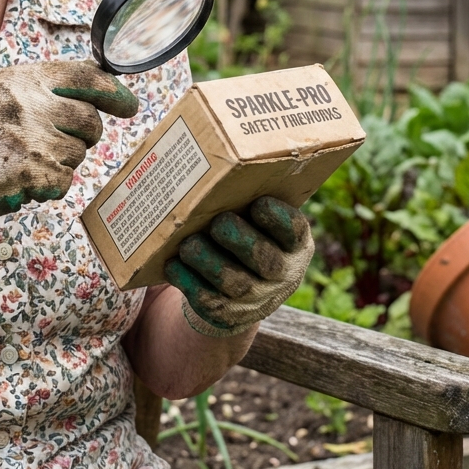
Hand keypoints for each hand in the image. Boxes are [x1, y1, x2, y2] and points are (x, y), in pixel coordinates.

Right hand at [0, 61, 138, 268]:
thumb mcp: (2, 94)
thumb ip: (44, 88)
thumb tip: (99, 88)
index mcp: (23, 79)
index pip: (84, 77)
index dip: (113, 92)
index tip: (129, 105)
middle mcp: (29, 103)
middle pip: (89, 121)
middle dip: (83, 137)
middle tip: (56, 144)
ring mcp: (30, 137)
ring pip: (78, 154)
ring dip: (60, 162)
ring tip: (24, 160)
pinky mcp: (30, 171)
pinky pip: (64, 181)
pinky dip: (49, 187)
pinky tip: (23, 180)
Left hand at [164, 196, 313, 336]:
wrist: (242, 293)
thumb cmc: (247, 238)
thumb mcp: (261, 223)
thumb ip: (248, 198)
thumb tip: (216, 154)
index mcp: (295, 245)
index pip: (295, 231)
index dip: (278, 219)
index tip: (258, 203)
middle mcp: (282, 275)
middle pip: (265, 260)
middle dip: (240, 240)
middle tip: (219, 222)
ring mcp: (256, 299)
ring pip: (235, 283)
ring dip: (209, 262)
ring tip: (188, 244)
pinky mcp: (228, 314)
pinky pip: (208, 301)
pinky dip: (189, 282)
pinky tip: (173, 265)